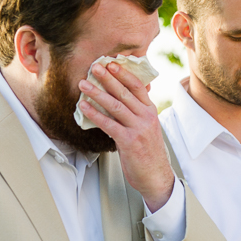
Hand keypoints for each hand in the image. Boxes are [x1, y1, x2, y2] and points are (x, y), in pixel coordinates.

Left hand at [78, 62, 174, 210]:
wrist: (157, 177)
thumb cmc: (148, 153)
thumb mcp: (146, 128)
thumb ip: (135, 114)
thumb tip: (117, 101)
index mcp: (151, 111)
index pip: (137, 86)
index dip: (123, 74)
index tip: (111, 63)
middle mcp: (146, 117)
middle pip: (124, 92)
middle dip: (108, 78)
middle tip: (94, 66)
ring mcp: (139, 129)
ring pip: (115, 105)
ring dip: (97, 93)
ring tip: (83, 84)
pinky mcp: (129, 141)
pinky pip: (109, 124)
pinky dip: (95, 114)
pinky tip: (84, 107)